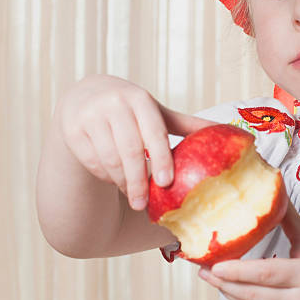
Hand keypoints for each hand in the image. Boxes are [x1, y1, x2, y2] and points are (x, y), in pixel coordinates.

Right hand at [57, 74, 215, 209]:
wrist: (86, 96)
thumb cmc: (132, 108)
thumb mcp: (156, 112)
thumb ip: (185, 124)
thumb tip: (227, 132)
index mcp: (140, 99)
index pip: (153, 132)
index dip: (161, 158)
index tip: (166, 182)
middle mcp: (114, 105)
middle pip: (129, 151)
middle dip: (137, 180)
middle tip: (144, 204)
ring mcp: (90, 117)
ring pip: (109, 160)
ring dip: (121, 182)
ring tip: (133, 196)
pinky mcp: (73, 131)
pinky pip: (92, 162)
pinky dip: (105, 175)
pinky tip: (114, 180)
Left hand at [198, 200, 299, 299]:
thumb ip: (290, 220)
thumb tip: (276, 192)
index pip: (267, 273)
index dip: (239, 271)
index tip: (217, 264)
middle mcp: (299, 299)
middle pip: (254, 292)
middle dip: (225, 282)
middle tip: (204, 269)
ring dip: (228, 292)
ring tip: (211, 277)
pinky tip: (229, 289)